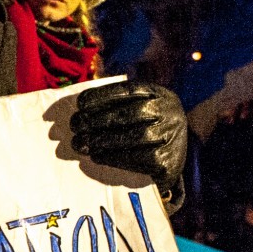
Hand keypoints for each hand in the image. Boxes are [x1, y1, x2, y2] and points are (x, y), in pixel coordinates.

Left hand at [70, 78, 187, 212]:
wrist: (177, 156)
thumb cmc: (149, 127)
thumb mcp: (141, 107)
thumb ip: (117, 105)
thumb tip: (81, 111)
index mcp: (159, 94)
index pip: (129, 90)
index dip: (103, 95)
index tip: (80, 103)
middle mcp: (169, 111)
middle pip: (130, 114)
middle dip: (97, 120)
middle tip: (75, 126)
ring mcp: (170, 136)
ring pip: (133, 136)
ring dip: (101, 140)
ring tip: (80, 143)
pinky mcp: (168, 161)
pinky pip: (137, 158)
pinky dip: (112, 157)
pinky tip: (96, 156)